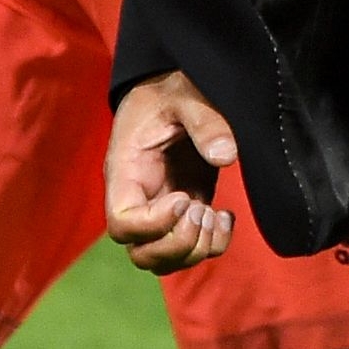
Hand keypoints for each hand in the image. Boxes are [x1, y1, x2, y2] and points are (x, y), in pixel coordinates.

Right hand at [105, 71, 237, 274]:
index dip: (153, 224)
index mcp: (125, 172)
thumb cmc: (170, 89)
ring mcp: (162, 209)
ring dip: (196, 250)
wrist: (175, 88)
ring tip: (217, 216)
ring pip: (164, 260)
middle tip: (202, 209)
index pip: (121, 223)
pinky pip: (191, 249)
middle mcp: (139, 198)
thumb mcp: (184, 94)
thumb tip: (225, 156)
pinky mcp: (187, 209)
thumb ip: (203, 120)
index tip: (184, 198)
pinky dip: (213, 245)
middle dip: (177, 245)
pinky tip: (227, 218)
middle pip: (141, 253)